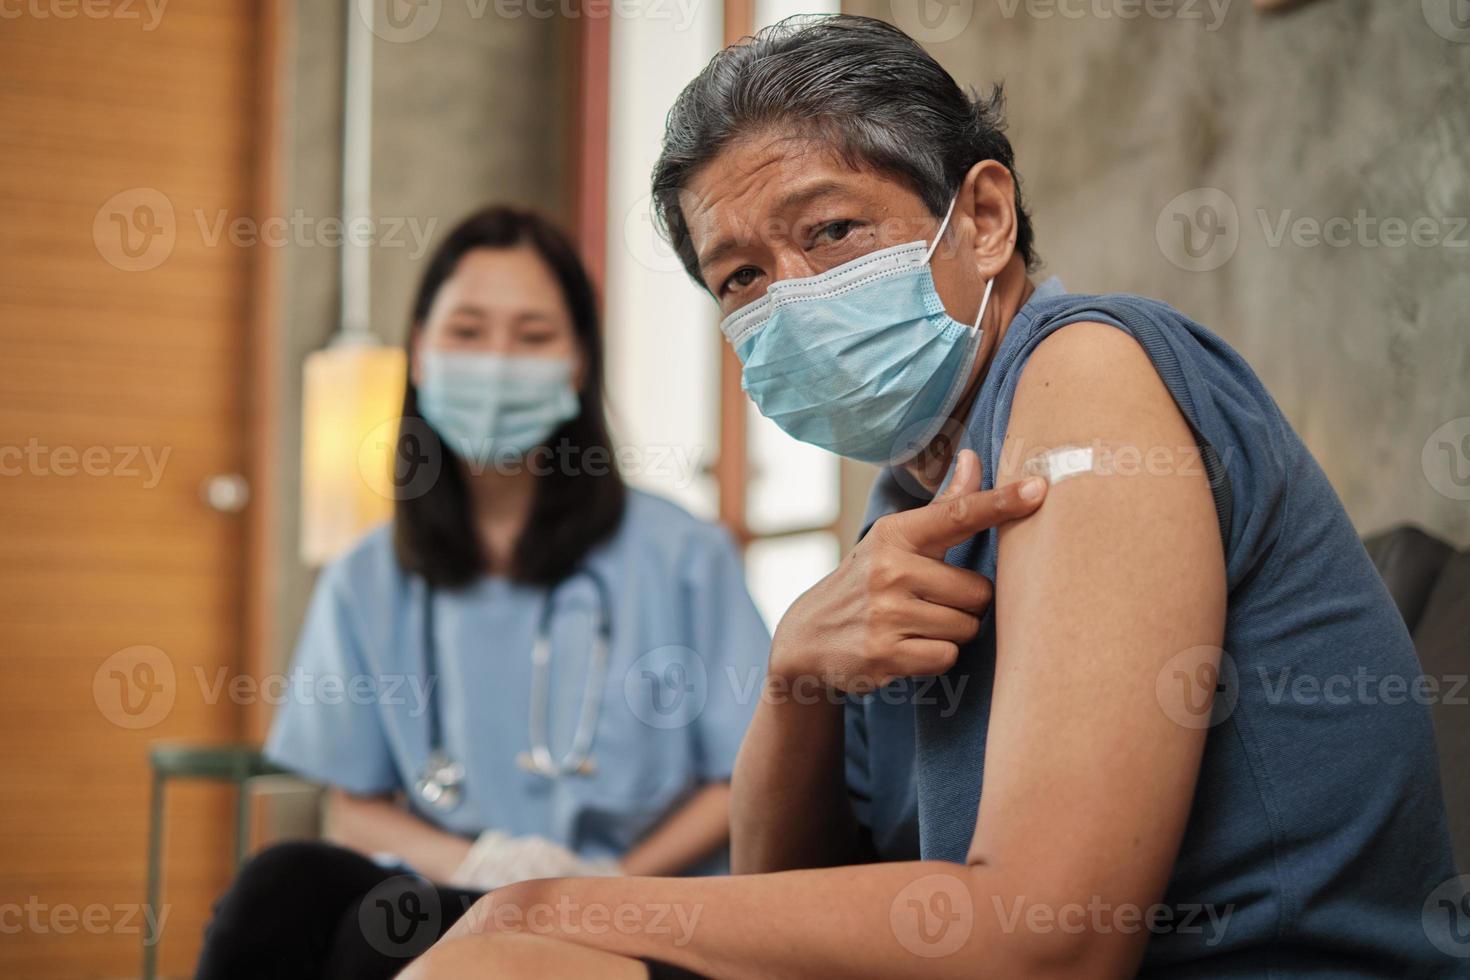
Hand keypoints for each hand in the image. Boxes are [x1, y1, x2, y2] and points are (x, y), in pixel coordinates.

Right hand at [770, 450, 1046, 691]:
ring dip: (950, 633)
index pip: (958, 514)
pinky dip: (934, 657)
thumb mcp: (895, 542)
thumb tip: (974, 458)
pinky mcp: (884, 653)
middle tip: (930, 604)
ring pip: (965, 627)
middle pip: (978, 591)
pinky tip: (906, 650)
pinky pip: (947, 657)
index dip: (1001, 501)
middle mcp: (888, 569)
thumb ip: (943, 508)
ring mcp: (885, 612)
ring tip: (914, 626)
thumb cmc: (867, 583)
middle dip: (965, 604)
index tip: (1039, 488)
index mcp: (896, 534)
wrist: (807, 637)